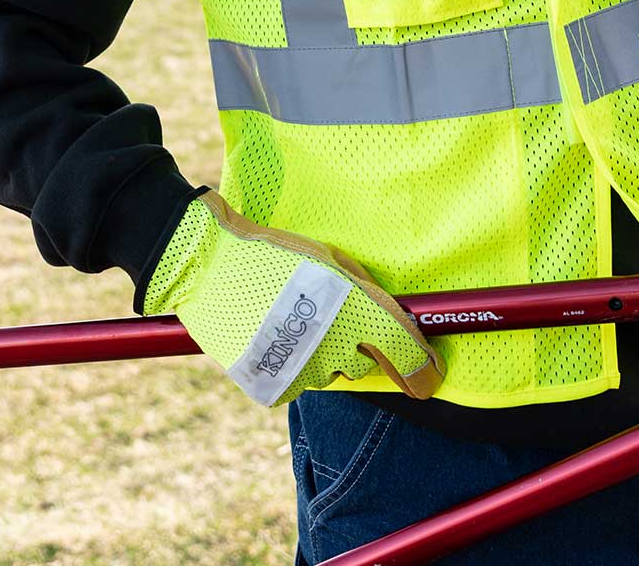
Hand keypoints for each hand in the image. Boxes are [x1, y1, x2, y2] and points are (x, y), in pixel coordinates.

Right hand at [142, 190, 442, 405]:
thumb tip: (391, 320)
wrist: (208, 264)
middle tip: (330, 317)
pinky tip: (272, 335)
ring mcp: (302, 371)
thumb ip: (365, 292)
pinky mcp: (273, 387)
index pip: (405, 355)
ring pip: (329, 374)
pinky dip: (291, 366)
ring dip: (322, 355)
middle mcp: (334, 347)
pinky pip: (296, 383)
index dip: (423, 371)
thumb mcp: (331, 258)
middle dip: (358, 346)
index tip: (429, 377)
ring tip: (291, 319)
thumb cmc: (275, 252)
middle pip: (365, 365)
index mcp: (355, 310)